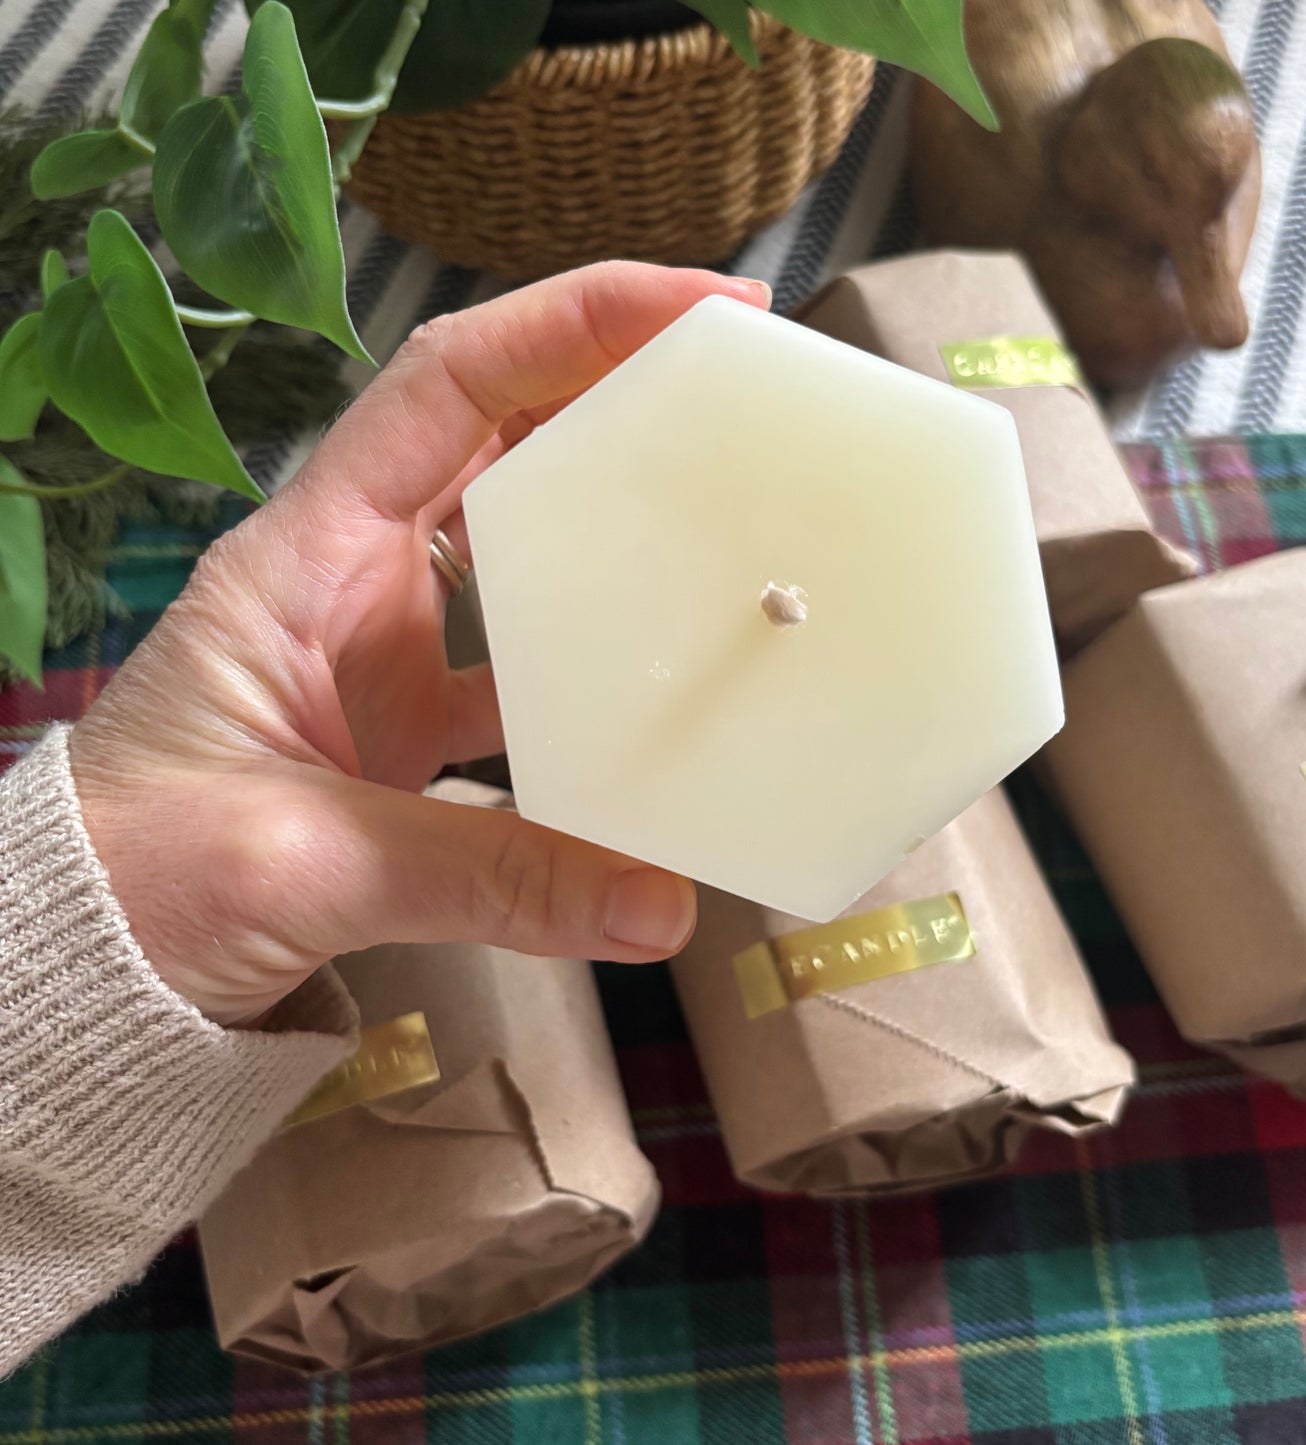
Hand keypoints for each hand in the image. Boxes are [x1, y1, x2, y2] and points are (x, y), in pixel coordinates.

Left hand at [69, 263, 771, 1024]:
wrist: (89, 965)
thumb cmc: (143, 878)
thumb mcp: (307, 862)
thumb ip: (491, 878)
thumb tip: (662, 907)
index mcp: (307, 556)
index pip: (449, 386)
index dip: (573, 324)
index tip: (700, 310)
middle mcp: (353, 579)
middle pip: (501, 438)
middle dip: (619, 395)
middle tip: (744, 394)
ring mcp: (386, 653)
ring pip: (522, 548)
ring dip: (618, 525)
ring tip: (729, 520)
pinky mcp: (409, 728)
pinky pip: (524, 672)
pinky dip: (595, 673)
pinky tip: (663, 691)